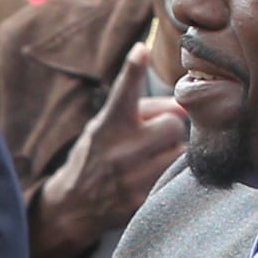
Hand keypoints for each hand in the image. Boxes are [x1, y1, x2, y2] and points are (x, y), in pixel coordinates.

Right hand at [30, 54, 187, 257]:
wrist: (73, 206)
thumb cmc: (96, 155)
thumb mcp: (105, 125)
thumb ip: (144, 109)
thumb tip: (184, 107)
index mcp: (107, 125)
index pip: (124, 92)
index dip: (133, 69)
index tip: (140, 51)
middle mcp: (118, 149)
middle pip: (172, 124)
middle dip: (166, 129)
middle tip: (150, 138)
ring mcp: (130, 177)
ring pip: (177, 151)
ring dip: (169, 153)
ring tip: (147, 160)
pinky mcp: (141, 199)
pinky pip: (173, 176)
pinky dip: (166, 174)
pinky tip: (148, 178)